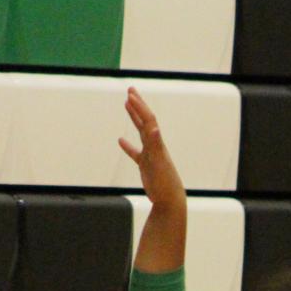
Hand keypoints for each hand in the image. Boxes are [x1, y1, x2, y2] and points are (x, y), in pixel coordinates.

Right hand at [118, 87, 185, 208]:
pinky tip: (121, 141)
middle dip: (138, 105)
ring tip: (127, 105)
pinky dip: (128, 146)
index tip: (130, 94)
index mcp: (157, 144)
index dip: (140, 107)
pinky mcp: (146, 165)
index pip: (148, 120)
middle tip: (130, 90)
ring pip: (141, 132)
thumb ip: (155, 144)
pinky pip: (135, 153)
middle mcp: (154, 146)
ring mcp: (150, 155)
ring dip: (134, 118)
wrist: (170, 200)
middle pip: (145, 121)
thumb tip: (153, 127)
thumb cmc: (165, 183)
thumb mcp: (159, 162)